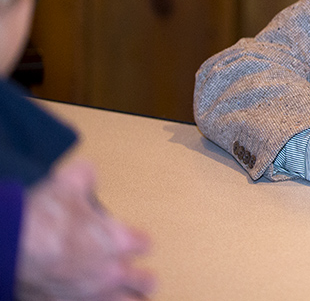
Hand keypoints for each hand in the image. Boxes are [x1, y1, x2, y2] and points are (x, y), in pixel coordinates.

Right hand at [16, 158, 155, 299]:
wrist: (11, 250)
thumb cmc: (43, 218)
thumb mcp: (67, 185)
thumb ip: (83, 177)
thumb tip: (86, 170)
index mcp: (118, 241)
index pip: (144, 244)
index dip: (141, 241)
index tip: (139, 242)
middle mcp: (110, 272)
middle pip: (144, 281)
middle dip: (144, 279)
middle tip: (146, 280)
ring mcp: (90, 295)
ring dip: (129, 300)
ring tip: (132, 299)